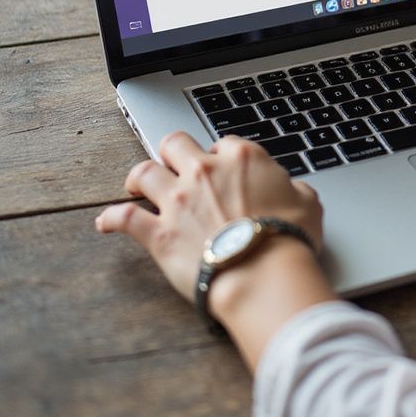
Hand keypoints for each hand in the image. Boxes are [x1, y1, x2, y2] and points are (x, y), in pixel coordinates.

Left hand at [96, 132, 323, 303]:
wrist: (262, 274)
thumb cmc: (289, 239)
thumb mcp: (309, 204)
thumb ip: (295, 189)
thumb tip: (292, 191)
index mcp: (243, 158)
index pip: (225, 143)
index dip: (223, 156)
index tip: (225, 170)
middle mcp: (205, 171)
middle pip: (176, 143)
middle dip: (174, 151)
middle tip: (177, 163)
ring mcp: (177, 201)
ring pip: (144, 172)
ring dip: (139, 177)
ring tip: (137, 183)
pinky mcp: (157, 233)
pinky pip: (123, 219)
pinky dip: (111, 220)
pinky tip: (106, 223)